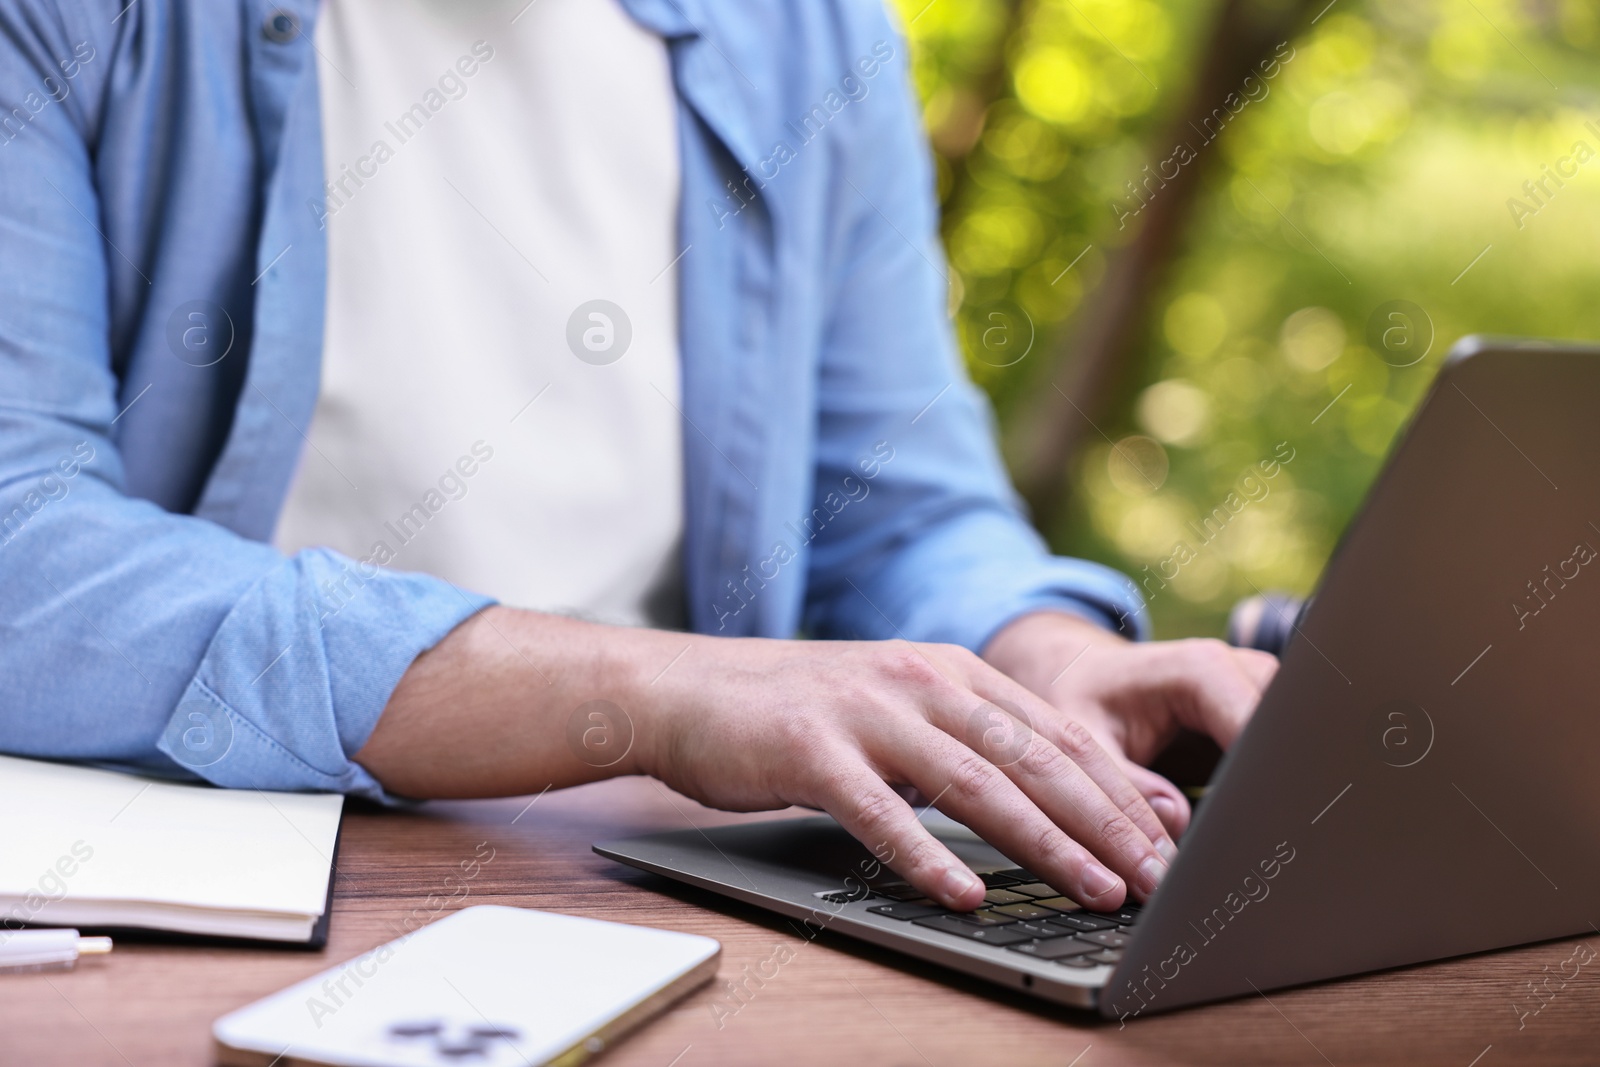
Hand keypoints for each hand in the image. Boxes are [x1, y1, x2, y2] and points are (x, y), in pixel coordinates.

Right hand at [635, 634, 1182, 913]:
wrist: (689, 689)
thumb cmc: (802, 713)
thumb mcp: (902, 710)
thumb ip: (978, 743)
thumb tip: (1063, 799)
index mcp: (951, 670)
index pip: (1057, 732)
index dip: (1120, 788)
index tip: (1173, 840)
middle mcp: (920, 681)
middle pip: (1033, 756)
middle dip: (1107, 821)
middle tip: (1159, 875)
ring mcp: (866, 714)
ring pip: (975, 783)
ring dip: (1045, 843)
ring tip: (1095, 890)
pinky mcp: (811, 752)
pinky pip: (879, 814)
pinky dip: (926, 858)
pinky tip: (966, 896)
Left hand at [982, 611, 1280, 839]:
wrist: (1083, 675)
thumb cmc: (1081, 699)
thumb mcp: (1082, 739)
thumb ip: (1124, 782)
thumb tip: (1178, 822)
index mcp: (1201, 670)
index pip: (1260, 727)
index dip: (1265, 781)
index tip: (1260, 832)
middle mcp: (1241, 675)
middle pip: (1291, 739)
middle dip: (1280, 793)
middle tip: (1265, 852)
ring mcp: (1259, 698)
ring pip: (1296, 752)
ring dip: (1281, 797)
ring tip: (1262, 848)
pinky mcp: (1262, 724)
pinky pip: (1282, 760)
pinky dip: (1272, 797)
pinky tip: (1255, 835)